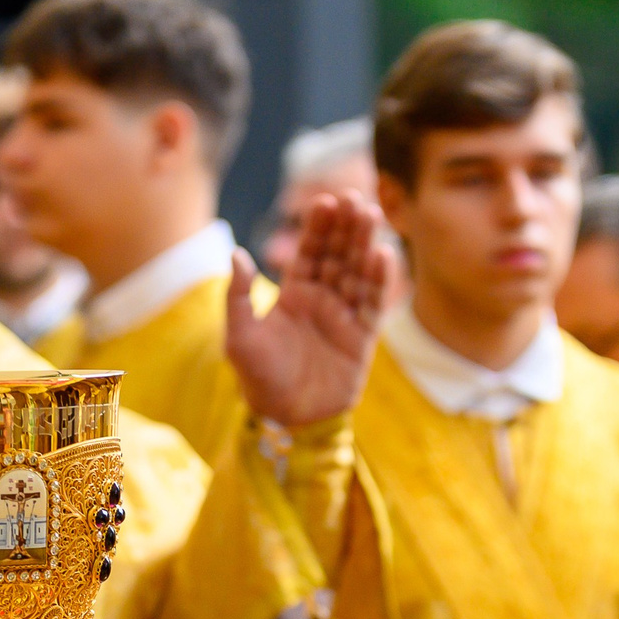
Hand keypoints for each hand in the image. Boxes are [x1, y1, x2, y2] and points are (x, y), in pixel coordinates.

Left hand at [224, 191, 394, 427]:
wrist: (285, 419)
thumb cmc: (258, 379)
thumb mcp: (239, 337)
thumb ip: (237, 296)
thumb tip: (235, 253)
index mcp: (293, 295)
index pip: (309, 252)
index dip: (318, 227)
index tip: (326, 200)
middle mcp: (321, 301)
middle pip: (338, 255)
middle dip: (347, 227)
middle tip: (356, 199)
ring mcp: (343, 318)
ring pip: (358, 273)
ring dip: (365, 244)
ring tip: (372, 214)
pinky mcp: (362, 339)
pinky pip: (372, 305)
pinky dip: (379, 281)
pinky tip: (383, 254)